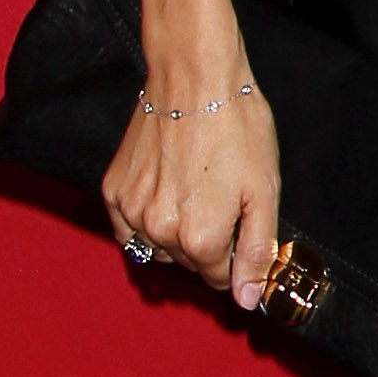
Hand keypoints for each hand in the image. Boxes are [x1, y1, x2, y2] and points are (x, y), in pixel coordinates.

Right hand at [102, 43, 280, 304]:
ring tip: (194, 190)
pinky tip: (166, 191)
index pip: (221, 277)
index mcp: (201, 239)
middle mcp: (160, 233)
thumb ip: (256, 252)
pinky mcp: (114, 190)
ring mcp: (131, 212)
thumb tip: (246, 299)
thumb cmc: (236, 128)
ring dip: (176, 232)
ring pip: (159, 246)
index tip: (241, 226)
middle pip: (190, 262)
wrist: (194, 78)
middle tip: (221, 197)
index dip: (236, 255)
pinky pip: (129, 227)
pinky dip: (146, 220)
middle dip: (208, 241)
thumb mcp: (263, 192)